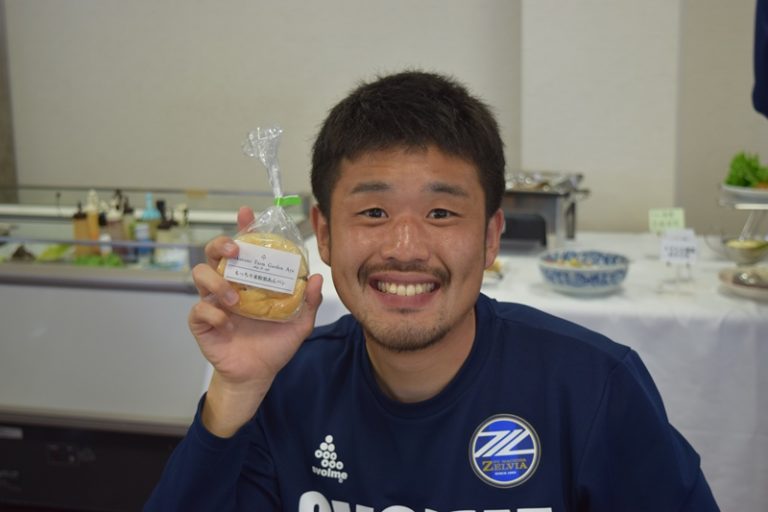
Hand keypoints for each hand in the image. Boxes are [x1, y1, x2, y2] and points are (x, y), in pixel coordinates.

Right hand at [188, 206, 322, 434]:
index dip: (243, 227)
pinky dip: (212, 313)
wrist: (258, 375)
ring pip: (200, 275)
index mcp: (250, 279)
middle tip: (236, 252)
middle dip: (221, 245)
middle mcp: (229, 284)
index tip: (247, 213)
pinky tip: (228, 323)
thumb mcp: (299, 323)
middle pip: (214, 253)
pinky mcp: (202, 323)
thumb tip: (315, 278)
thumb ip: (308, 302)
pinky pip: (198, 310)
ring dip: (217, 282)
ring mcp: (213, 302)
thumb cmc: (275, 344)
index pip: (244, 246)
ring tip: (235, 298)